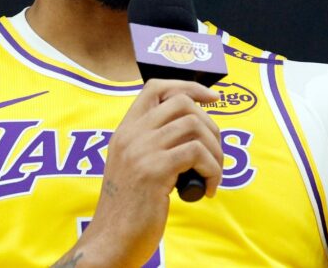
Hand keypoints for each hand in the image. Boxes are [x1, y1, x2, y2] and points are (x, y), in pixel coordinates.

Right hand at [55, 79, 221, 266]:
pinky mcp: (154, 170)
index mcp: (125, 130)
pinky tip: (207, 189)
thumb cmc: (129, 208)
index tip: (213, 99)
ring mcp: (141, 150)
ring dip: (215, 151)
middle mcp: (131, 134)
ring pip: (194, 126)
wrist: (111, 240)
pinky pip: (198, 154)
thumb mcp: (133, 166)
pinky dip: (213, 170)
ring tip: (212, 174)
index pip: (156, 87)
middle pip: (183, 103)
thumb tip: (194, 128)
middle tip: (215, 154)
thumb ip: (153, 144)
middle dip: (210, 125)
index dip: (189, 87)